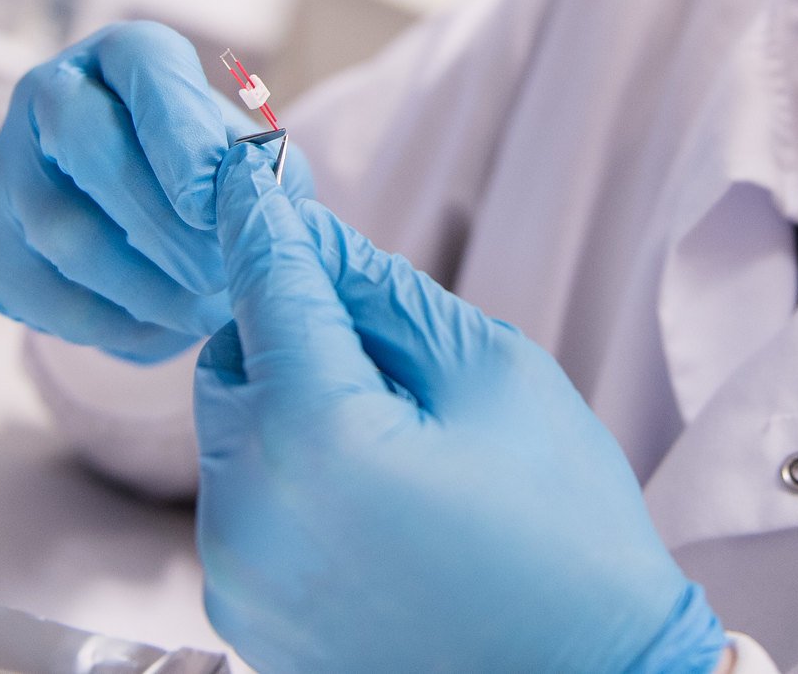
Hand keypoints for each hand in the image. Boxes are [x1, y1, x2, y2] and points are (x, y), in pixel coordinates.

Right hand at [0, 23, 312, 362]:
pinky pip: (37, 291)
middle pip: (86, 144)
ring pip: (58, 229)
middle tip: (216, 275)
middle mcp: (51, 93)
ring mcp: (6, 166)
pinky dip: (105, 322)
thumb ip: (262, 174)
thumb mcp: (249, 159)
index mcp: (126, 55)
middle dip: (158, 221)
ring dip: (140, 285)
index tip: (214, 203)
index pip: (143, 64)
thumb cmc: (208, 176)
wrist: (144, 220)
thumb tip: (257, 205)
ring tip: (203, 313)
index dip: (180, 134)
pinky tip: (158, 329)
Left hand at [193, 145, 730, 673]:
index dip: (265, 224)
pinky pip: (247, 511)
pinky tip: (380, 506)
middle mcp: (248, 511)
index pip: (267, 290)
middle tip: (383, 349)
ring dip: (290, 411)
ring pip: (233, 440)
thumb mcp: (495, 377)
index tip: (250, 175)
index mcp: (314, 437)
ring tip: (399, 444)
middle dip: (288, 334)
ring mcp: (239, 577)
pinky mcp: (247, 621)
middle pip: (232, 365)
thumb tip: (318, 241)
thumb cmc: (566, 534)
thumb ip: (388, 299)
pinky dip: (291, 483)